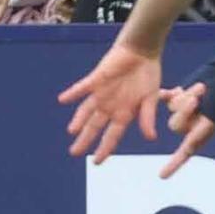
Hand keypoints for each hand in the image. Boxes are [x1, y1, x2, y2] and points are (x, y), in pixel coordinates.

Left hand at [58, 42, 162, 161]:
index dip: (104, 148)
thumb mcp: (151, 98)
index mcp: (124, 113)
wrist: (142, 52)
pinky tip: (63, 100)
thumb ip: (147, 117)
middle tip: (74, 152)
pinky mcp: (97, 79)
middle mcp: (110, 106)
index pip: (112, 135)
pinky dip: (73, 93)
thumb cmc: (148, 75)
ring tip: (71, 131)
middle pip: (95, 126)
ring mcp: (102, 93)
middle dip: (85, 139)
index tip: (97, 162)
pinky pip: (83, 87)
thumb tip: (151, 138)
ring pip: (86, 110)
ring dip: (79, 120)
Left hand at [158, 82, 214, 177]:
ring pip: (171, 109)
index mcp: (200, 133)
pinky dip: (165, 96)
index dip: (174, 164)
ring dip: (184, 98)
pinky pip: (166, 99)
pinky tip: (163, 93)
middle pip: (175, 125)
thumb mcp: (212, 117)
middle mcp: (190, 124)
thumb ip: (197, 128)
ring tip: (199, 89)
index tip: (162, 176)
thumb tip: (181, 133)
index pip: (185, 152)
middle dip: (184, 112)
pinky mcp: (178, 96)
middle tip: (197, 101)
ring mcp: (184, 110)